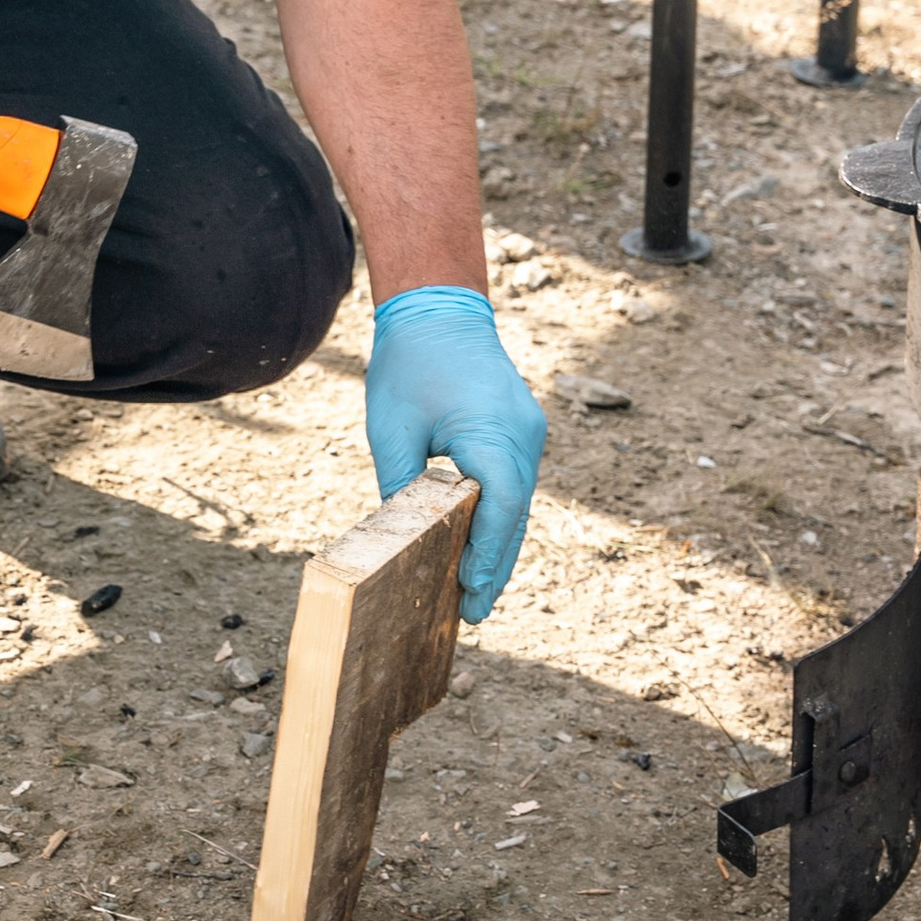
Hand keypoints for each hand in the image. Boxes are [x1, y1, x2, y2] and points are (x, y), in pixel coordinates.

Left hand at [363, 283, 545, 622]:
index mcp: (494, 432)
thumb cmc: (410, 362)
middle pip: (515, 516)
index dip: (486, 556)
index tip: (469, 594)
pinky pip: (515, 484)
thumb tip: (400, 537)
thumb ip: (401, 484)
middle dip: (494, 566)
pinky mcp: (521, 430)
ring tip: (476, 594)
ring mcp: (528, 432)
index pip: (500, 508)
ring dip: (499, 546)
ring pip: (518, 504)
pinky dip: (500, 518)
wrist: (439, 306)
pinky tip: (481, 547)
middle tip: (473, 613)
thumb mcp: (392, 427)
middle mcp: (523, 436)